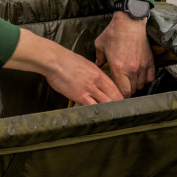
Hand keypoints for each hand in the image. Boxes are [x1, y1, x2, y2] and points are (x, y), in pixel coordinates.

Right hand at [4, 28, 123, 104]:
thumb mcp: (84, 63)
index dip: (120, 95)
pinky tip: (99, 115)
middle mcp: (96, 80)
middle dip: (119, 104)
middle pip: (114, 95)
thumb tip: (95, 78)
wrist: (54, 60)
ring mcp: (89, 88)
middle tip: (122, 111)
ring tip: (113, 115)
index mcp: (98, 72)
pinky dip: (97, 111)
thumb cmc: (65, 60)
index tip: (122, 101)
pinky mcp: (79, 95)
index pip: (115, 86)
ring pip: (106, 102)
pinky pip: (92, 106)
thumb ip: (92, 72)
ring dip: (110, 109)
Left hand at [94, 11, 154, 97]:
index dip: (120, 96)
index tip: (117, 95)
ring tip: (131, 81)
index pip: (122, 92)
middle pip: (132, 90)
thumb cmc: (114, 33)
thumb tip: (98, 65)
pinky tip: (140, 76)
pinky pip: (150, 77)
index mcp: (118, 68)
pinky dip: (146, 79)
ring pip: (141, 85)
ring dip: (136, 85)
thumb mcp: (100, 45)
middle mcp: (131, 70)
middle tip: (123, 87)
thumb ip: (98, 58)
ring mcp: (141, 66)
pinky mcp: (149, 61)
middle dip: (127, 91)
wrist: (129, 22)